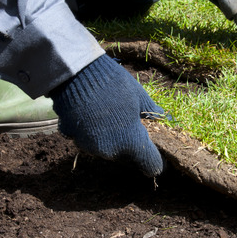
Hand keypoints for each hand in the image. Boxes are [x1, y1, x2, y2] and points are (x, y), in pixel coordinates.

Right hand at [49, 55, 166, 175]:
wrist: (77, 74)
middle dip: (130, 145)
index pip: (150, 163)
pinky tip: (90, 114)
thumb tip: (163, 117)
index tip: (158, 156)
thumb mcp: (138, 95)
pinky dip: (90, 131)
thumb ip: (151, 111)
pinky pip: (86, 139)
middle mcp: (110, 150)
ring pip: (105, 148)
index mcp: (131, 142)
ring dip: (110, 138)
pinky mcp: (72, 137)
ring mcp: (89, 146)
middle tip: (131, 126)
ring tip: (110, 116)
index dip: (156, 161)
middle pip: (126, 156)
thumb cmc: (114, 84)